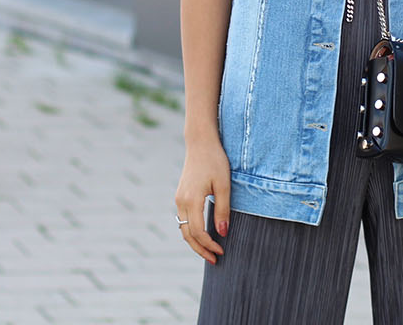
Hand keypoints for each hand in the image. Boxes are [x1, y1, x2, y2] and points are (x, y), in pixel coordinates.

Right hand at [175, 137, 230, 263]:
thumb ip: (223, 210)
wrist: (200, 143)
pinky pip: (184, 219)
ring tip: (209, 251)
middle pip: (187, 235)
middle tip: (215, 260)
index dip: (209, 245)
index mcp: (191, 200)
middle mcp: (181, 201)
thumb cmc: (215, 161)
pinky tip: (203, 235)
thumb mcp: (224, 185)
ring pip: (184, 228)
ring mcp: (179, 198)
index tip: (221, 252)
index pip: (198, 232)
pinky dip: (192, 231)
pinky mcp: (181, 196)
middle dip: (201, 249)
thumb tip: (223, 234)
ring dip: (195, 242)